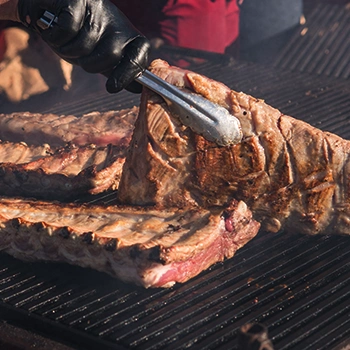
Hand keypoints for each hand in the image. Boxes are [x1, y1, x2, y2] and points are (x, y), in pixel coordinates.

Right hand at [17, 0, 149, 92]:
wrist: (55, 11)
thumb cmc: (81, 37)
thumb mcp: (102, 56)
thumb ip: (118, 71)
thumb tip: (138, 88)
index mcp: (127, 36)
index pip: (139, 55)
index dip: (128, 73)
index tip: (112, 87)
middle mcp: (117, 21)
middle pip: (111, 55)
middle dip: (90, 64)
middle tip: (80, 55)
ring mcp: (98, 9)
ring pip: (84, 46)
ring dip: (69, 50)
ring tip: (66, 40)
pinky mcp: (77, 0)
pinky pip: (67, 30)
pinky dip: (56, 37)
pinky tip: (54, 28)